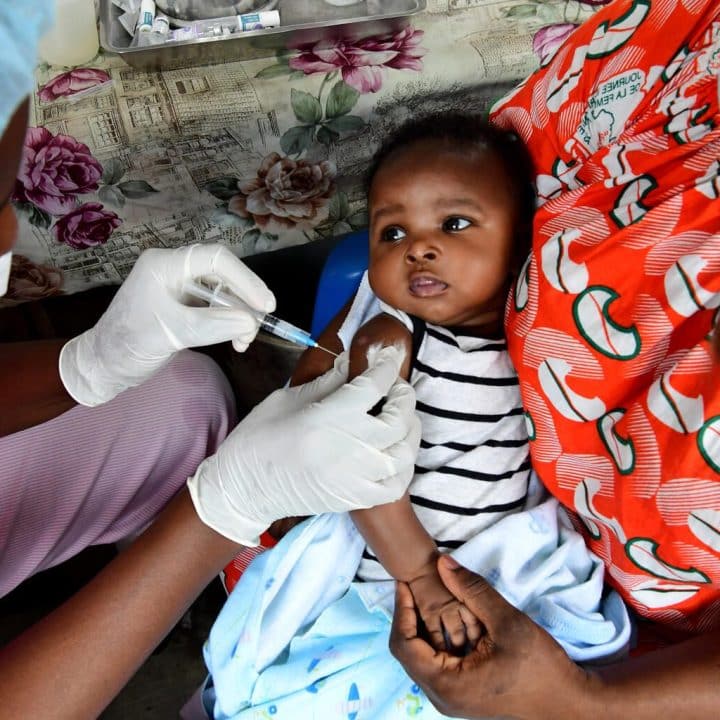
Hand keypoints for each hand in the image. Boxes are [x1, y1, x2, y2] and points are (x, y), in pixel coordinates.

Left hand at [59, 244, 274, 405]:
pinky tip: (236, 340)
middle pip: (223, 274)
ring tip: (244, 341)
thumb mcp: (173, 333)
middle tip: (260, 323)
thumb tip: (250, 321)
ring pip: (224, 292)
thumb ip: (214, 325)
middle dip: (245, 299)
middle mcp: (174, 270)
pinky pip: (217, 308)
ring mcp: (180, 288)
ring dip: (240, 315)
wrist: (104, 366)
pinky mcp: (185, 306)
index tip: (264, 305)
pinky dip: (230, 323)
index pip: (215, 259)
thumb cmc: (129, 344)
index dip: (245, 279)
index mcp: (165, 265)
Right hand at [187, 345, 421, 544]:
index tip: (389, 353)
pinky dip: (403, 467)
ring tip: (402, 418)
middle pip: (399, 418)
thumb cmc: (260, 437)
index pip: (374, 384)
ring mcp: (355, 476)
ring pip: (404, 452)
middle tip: (397, 386)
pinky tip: (396, 453)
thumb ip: (328, 381)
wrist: (243, 487)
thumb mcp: (289, 398)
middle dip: (404, 395)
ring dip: (410, 431)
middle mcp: (349, 446)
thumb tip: (353, 360)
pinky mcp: (355, 498)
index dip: (387, 364)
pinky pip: (395, 485)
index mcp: (330, 416)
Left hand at [390, 556, 596, 719]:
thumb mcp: (506, 622)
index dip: (401, 610)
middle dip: (413, 615)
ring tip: (436, 594)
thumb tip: (442, 562)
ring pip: (425, 655)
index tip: (404, 582)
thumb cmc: (541, 668)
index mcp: (446, 685)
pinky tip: (458, 615)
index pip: (404, 645)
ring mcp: (453, 696)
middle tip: (417, 583)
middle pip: (410, 650)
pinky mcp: (464, 692)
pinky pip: (441, 661)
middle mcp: (442, 696)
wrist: (570, 703)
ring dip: (429, 625)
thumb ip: (472, 590)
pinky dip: (444, 637)